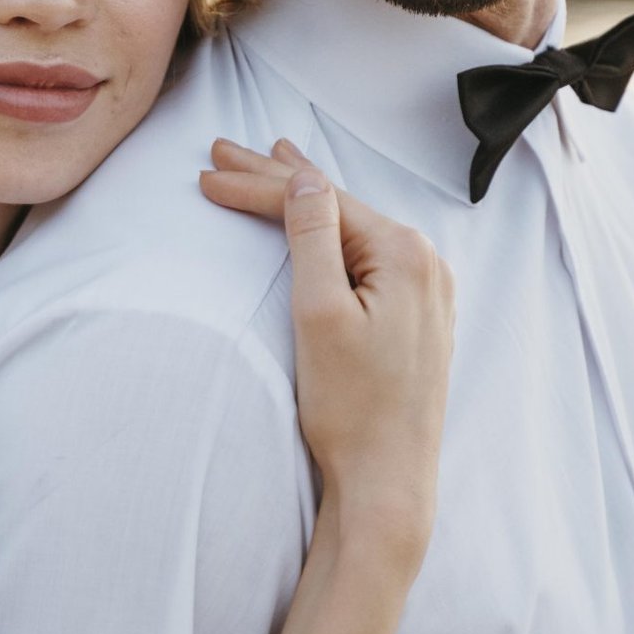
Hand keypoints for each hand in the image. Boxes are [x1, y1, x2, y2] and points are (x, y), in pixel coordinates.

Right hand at [201, 137, 453, 575]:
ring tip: (271, 163)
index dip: (258, 185)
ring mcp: (426, 290)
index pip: (318, 201)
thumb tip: (305, 177)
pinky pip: (367, 255)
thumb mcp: (319, 314)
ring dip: (303, 202)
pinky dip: (330, 233)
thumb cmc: (352, 408)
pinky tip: (319, 220)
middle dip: (276, 180)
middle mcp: (425, 263)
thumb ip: (311, 238)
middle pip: (336, 207)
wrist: (389, 480)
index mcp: (405, 254)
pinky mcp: (416, 316)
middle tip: (223, 152)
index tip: (207, 176)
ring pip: (350, 229)